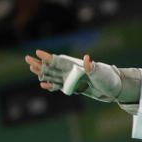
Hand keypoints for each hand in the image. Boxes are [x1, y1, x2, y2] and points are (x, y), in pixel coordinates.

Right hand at [24, 50, 140, 102]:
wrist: (115, 89)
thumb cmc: (109, 78)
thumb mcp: (101, 72)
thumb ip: (92, 67)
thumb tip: (87, 59)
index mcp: (77, 66)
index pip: (59, 60)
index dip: (48, 57)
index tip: (37, 52)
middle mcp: (73, 72)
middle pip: (52, 67)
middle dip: (40, 63)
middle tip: (27, 59)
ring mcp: (72, 80)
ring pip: (53, 76)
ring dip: (42, 73)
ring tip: (31, 69)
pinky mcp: (74, 88)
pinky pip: (59, 86)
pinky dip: (51, 85)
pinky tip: (43, 84)